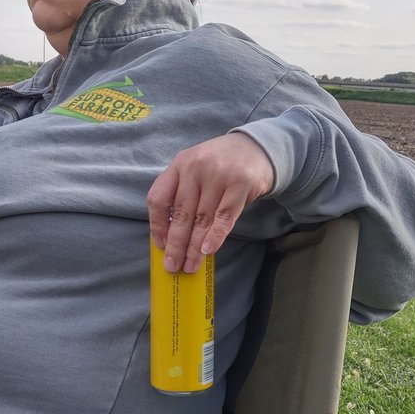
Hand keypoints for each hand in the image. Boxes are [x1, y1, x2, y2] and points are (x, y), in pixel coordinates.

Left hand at [148, 132, 275, 272]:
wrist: (257, 147)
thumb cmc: (221, 165)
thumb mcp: (195, 169)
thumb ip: (182, 194)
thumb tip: (170, 237)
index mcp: (179, 164)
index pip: (159, 197)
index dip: (157, 225)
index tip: (160, 245)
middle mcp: (196, 167)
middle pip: (181, 213)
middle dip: (176, 244)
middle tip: (172, 266)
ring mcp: (218, 174)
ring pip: (202, 219)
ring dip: (195, 247)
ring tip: (190, 266)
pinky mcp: (240, 183)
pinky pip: (224, 216)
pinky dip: (216, 236)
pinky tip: (208, 251)